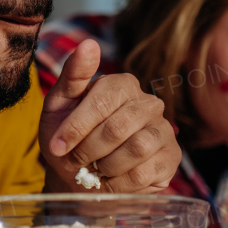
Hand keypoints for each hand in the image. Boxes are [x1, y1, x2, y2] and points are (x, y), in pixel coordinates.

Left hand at [39, 39, 179, 193]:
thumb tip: (88, 44)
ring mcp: (163, 130)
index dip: (76, 127)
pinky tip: (108, 180)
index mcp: (121, 84)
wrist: (81, 177)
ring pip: (136, 149)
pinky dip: (118, 183)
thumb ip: (73, 75)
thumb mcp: (59, 106)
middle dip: (88, 149)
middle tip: (74, 161)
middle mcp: (148, 102)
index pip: (102, 101)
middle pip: (118, 127)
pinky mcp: (171, 158)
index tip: (56, 146)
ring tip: (92, 169)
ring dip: (105, 166)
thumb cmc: (68, 138)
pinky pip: (146, 173)